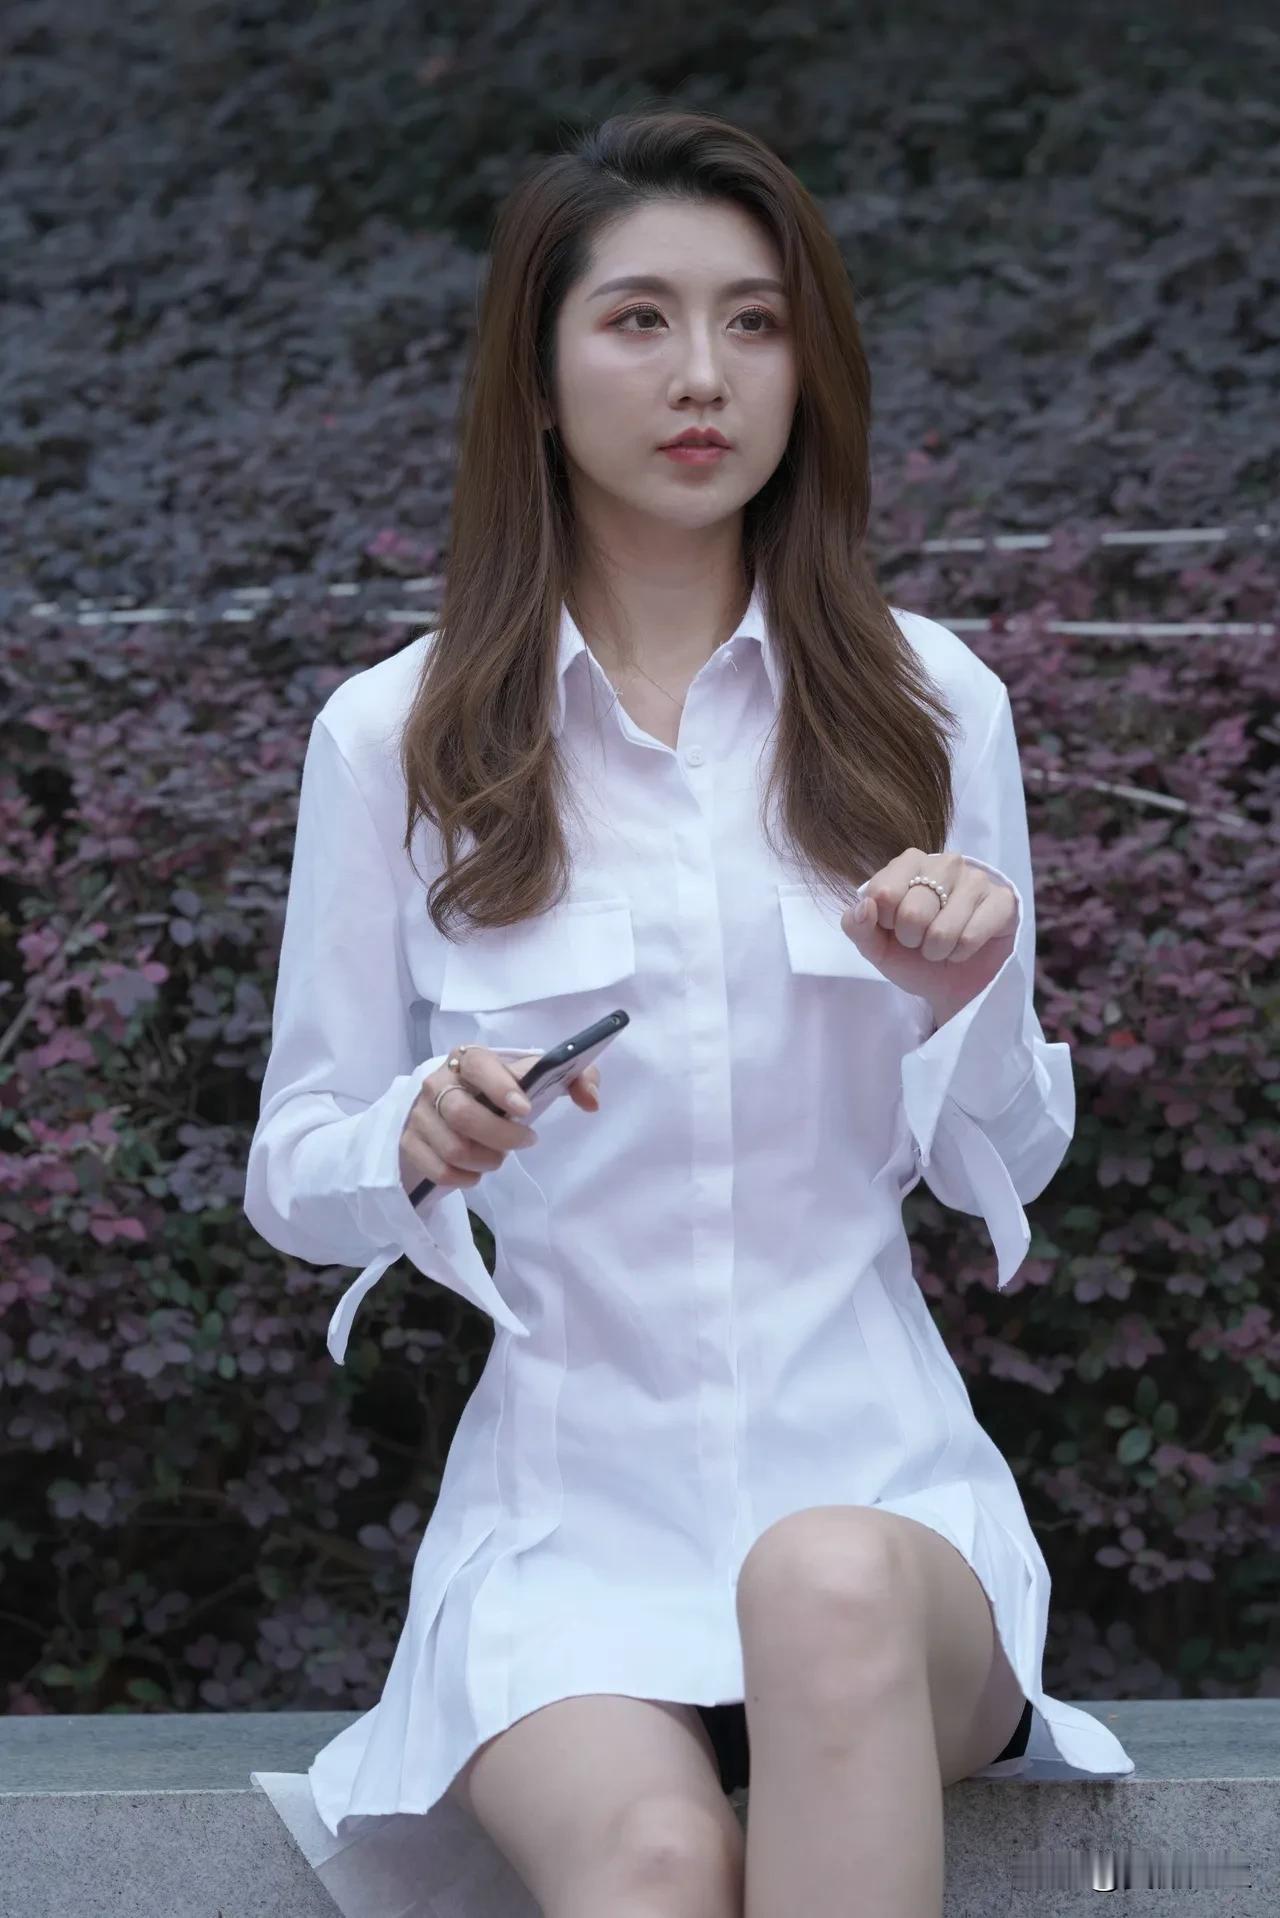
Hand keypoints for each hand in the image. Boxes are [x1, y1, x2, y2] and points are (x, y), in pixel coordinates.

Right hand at [399, 1049, 601, 1196]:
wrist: (448, 1107)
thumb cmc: (499, 1091)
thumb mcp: (533, 1080)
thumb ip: (574, 1080)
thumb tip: (591, 1101)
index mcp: (469, 1059)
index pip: (478, 1064)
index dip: (500, 1086)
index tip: (526, 1110)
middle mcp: (437, 1082)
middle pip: (462, 1113)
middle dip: (501, 1136)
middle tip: (525, 1142)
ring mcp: (418, 1113)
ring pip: (453, 1148)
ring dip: (486, 1160)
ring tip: (498, 1157)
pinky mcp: (408, 1142)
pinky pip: (438, 1170)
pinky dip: (464, 1178)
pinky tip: (476, 1172)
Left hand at [838, 850, 1016, 1026]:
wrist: (952, 985)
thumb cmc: (913, 957)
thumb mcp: (876, 946)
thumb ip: (857, 926)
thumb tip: (865, 907)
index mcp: (909, 863)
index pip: (882, 892)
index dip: (884, 923)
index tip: (894, 928)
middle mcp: (944, 863)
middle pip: (913, 912)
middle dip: (913, 940)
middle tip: (921, 942)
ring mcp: (977, 879)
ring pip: (943, 929)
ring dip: (938, 950)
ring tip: (943, 946)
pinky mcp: (1003, 900)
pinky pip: (971, 936)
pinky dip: (961, 954)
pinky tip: (965, 948)